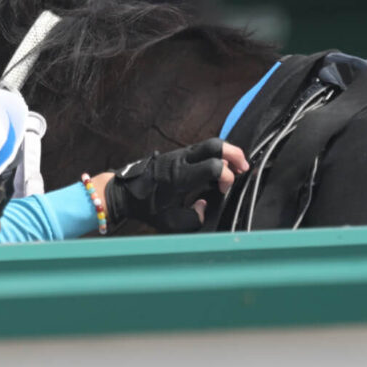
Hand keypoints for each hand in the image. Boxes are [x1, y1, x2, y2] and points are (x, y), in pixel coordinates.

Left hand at [103, 138, 247, 232]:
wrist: (123, 193)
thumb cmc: (146, 207)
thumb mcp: (170, 222)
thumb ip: (193, 219)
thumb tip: (205, 206)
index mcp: (180, 176)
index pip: (213, 166)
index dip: (226, 178)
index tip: (223, 191)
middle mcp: (180, 160)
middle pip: (214, 145)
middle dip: (234, 154)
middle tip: (243, 169)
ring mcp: (178, 154)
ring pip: (208, 144)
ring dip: (226, 153)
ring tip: (236, 168)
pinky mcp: (176, 155)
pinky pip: (200, 149)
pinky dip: (215, 155)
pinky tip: (219, 168)